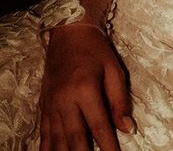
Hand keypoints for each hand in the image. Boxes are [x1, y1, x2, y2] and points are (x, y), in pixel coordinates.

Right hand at [40, 25, 133, 150]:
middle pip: (75, 138)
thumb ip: (120, 100)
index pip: (98, 126)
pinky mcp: (44, 107)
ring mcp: (51, 105)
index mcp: (85, 89)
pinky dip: (49, 149)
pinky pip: (44, 134)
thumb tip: (128, 128)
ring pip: (58, 140)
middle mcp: (64, 101)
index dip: (108, 146)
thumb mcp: (114, 69)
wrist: (68, 33)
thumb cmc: (95, 49)